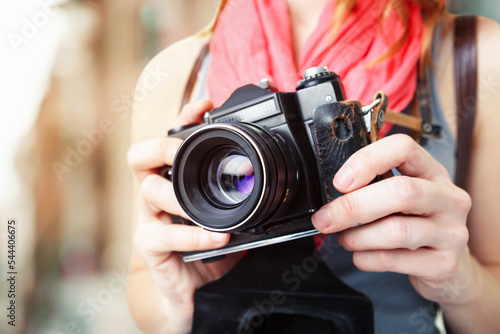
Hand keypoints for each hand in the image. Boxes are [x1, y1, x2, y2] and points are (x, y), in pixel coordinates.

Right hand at [128, 99, 241, 331]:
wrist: (194, 290)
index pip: (169, 141)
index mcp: (174, 181)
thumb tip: (274, 174)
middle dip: (161, 146)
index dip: (183, 119)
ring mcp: (149, 220)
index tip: (206, 105)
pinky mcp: (150, 247)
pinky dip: (194, 234)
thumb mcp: (225, 215)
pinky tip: (219, 236)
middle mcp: (156, 195)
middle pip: (139, 156)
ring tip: (202, 206)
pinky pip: (166, 235)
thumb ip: (238, 195)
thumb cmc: (207, 246)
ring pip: (149, 191)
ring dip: (178, 196)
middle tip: (182, 151)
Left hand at [311, 134, 474, 305]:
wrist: (445, 268)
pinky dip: (366, 259)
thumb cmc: (412, 224)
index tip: (339, 182)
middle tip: (325, 219)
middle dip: (352, 206)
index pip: (403, 148)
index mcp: (432, 172)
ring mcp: (451, 232)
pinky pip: (392, 260)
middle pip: (401, 192)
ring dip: (357, 237)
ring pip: (395, 231)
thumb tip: (329, 198)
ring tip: (345, 239)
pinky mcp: (444, 264)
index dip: (367, 161)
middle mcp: (448, 198)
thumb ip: (371, 189)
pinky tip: (361, 256)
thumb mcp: (398, 198)